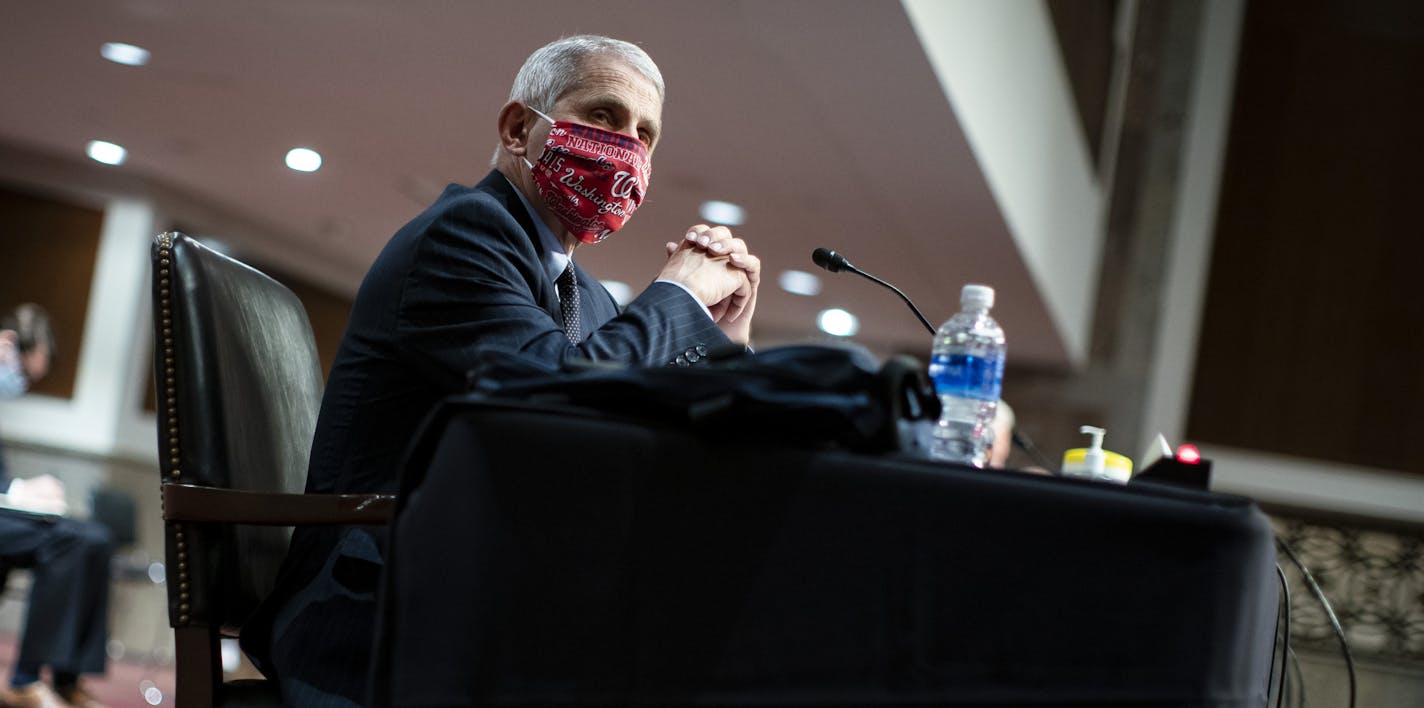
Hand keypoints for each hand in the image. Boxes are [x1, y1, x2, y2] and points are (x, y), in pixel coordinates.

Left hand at [659, 225, 760, 343]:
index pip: (706, 233)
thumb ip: (680, 264)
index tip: (689, 238)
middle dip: (715, 236)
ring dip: (730, 246)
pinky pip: (753, 265)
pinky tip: (734, 262)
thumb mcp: (684, 284)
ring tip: (717, 251)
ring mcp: (738, 269)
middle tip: (704, 243)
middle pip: (724, 235)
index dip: (699, 231)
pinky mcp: (751, 281)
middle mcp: (723, 259)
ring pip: (740, 247)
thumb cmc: (695, 306)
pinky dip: (745, 262)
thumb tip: (670, 245)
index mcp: (707, 255)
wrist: (709, 328)